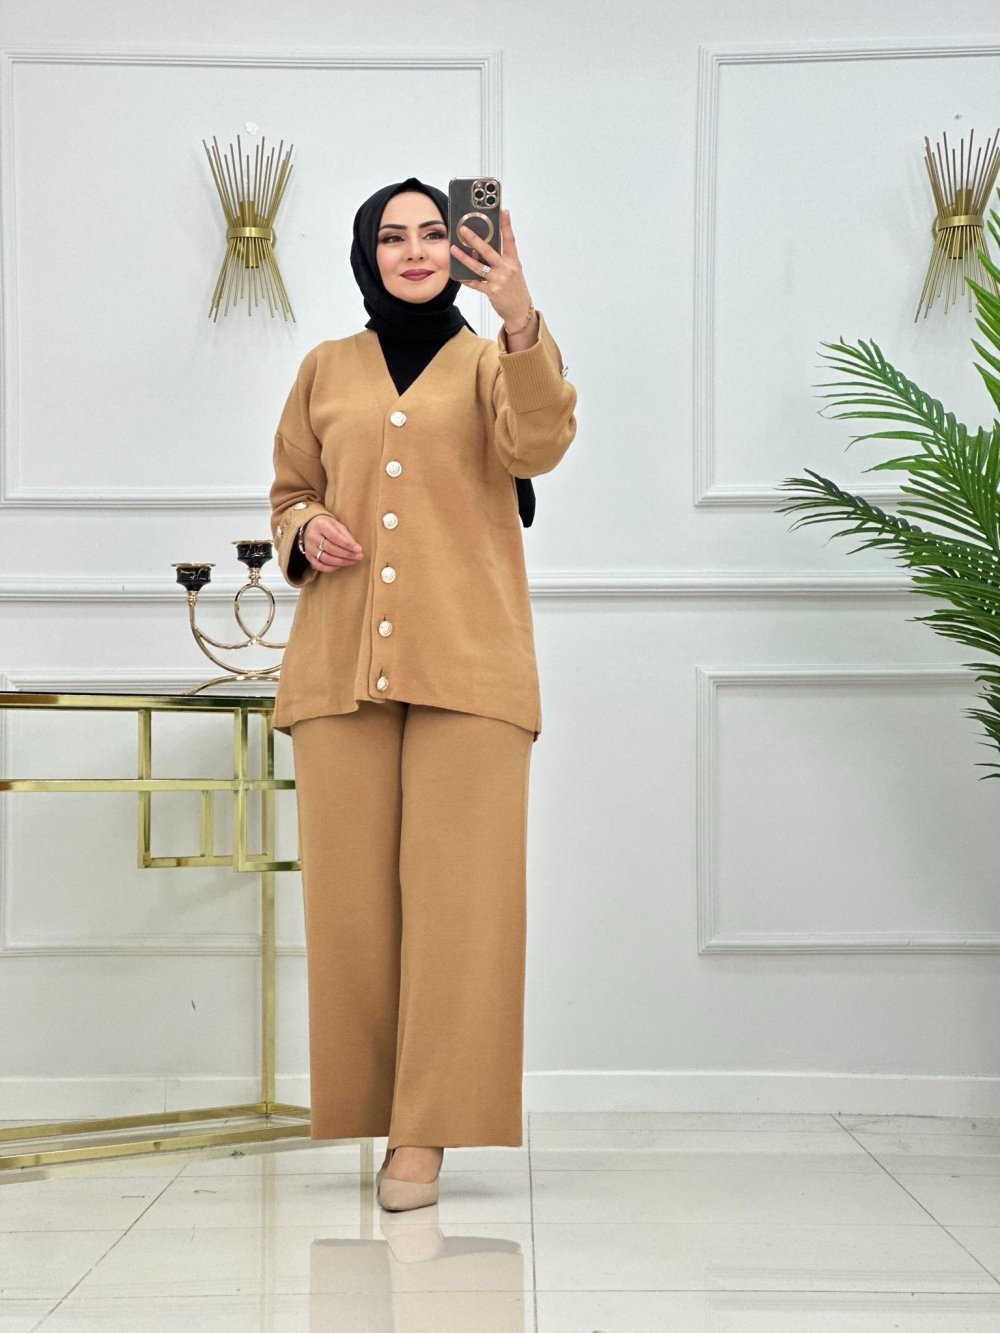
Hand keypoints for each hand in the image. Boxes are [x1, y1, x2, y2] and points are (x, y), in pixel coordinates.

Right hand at [301, 515, 362, 571]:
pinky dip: (331, 568)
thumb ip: (346, 536)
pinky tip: (341, 565)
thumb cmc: (327, 525)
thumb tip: (356, 548)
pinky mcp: (309, 557)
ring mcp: (309, 548)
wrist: (310, 527)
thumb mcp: (337, 525)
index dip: (348, 545)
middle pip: (332, 549)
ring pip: (327, 559)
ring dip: (342, 562)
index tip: (359, 549)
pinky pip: (320, 566)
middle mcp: (312, 537)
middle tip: (359, 557)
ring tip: (353, 561)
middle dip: (347, 554)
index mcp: (320, 525)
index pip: (335, 537)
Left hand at [450, 208, 533, 330]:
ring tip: (453, 249)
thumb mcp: (514, 270)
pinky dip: (466, 279)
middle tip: (464, 229)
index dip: (507, 225)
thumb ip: (502, 259)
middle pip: (488, 250)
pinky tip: (458, 274)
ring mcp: (498, 280)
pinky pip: (475, 283)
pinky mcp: (491, 291)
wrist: (519, 309)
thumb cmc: (515, 288)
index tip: (503, 212)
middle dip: (475, 239)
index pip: (510, 239)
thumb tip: (485, 247)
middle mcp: (506, 269)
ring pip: (478, 266)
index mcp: (513, 261)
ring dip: (464, 257)